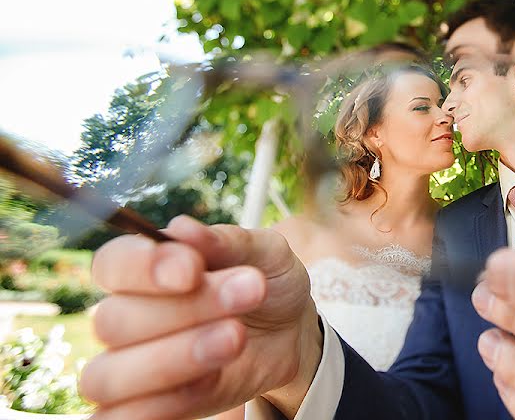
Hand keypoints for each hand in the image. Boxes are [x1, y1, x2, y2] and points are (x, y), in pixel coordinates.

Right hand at [80, 216, 322, 419]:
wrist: (290, 331)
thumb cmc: (266, 282)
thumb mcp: (264, 252)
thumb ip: (225, 241)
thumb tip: (182, 230)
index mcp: (142, 269)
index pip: (112, 264)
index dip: (142, 267)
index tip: (191, 269)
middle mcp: (123, 318)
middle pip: (114, 321)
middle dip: (186, 309)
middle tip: (248, 292)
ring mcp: (128, 369)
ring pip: (108, 376)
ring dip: (175, 358)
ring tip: (236, 337)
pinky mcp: (147, 409)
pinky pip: (125, 418)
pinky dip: (166, 403)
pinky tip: (213, 377)